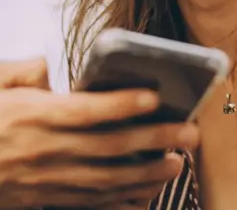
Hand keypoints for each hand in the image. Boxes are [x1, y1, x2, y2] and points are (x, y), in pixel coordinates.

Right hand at [0, 58, 198, 207]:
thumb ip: (20, 72)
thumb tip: (45, 65)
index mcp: (34, 117)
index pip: (87, 110)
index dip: (123, 104)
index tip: (156, 96)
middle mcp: (46, 151)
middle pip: (109, 147)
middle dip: (154, 140)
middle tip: (189, 132)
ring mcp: (48, 180)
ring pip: (106, 180)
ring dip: (146, 175)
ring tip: (178, 164)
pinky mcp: (46, 199)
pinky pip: (89, 203)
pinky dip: (120, 203)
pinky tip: (146, 197)